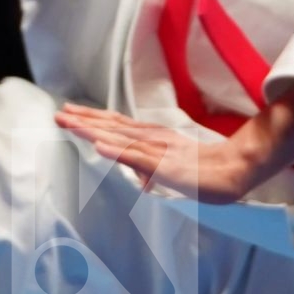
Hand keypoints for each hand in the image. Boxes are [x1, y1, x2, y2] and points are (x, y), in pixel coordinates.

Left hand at [53, 104, 255, 204]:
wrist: (234, 171)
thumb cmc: (205, 171)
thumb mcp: (171, 171)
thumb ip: (153, 172)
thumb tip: (138, 180)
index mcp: (152, 137)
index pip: (116, 125)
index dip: (92, 118)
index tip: (69, 112)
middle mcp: (152, 138)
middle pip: (113, 127)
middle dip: (84, 121)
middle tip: (59, 114)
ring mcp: (158, 150)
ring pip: (120, 138)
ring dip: (93, 130)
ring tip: (70, 124)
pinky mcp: (165, 165)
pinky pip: (137, 157)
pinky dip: (117, 151)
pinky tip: (99, 146)